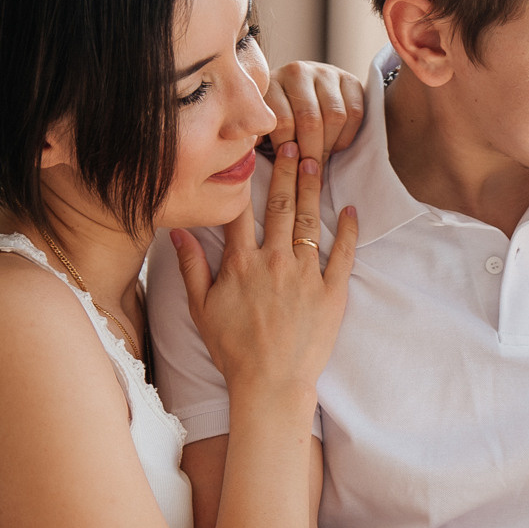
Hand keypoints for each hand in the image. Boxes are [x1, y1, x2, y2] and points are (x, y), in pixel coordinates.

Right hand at [170, 142, 358, 401]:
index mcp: (240, 264)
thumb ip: (190, 267)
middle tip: (293, 142)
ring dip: (311, 189)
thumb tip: (177, 232)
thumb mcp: (202, 309)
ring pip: (307, 222)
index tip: (250, 152)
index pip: (240, 211)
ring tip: (316, 161)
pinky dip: (348, 231)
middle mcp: (273, 261)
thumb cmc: (233, 351)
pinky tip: (351, 209)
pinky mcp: (331, 292)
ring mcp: (304, 275)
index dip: (244, 179)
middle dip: (285, 171)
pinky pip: (342, 255)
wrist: (270, 384)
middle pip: (278, 206)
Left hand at [262, 62, 365, 163]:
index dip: (288, 152)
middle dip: (312, 152)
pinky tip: (335, 145)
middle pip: (311, 119)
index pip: (283, 122)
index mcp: (270, 82)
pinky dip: (347, 135)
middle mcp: (297, 71)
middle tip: (310, 171)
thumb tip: (247, 154)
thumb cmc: (276, 121)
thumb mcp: (260, 127)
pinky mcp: (349, 79)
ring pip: (335, 116)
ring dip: (330, 145)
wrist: (299, 96)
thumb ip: (254, 138)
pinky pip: (355, 112)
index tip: (290, 170)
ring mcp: (325, 72)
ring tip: (321, 159)